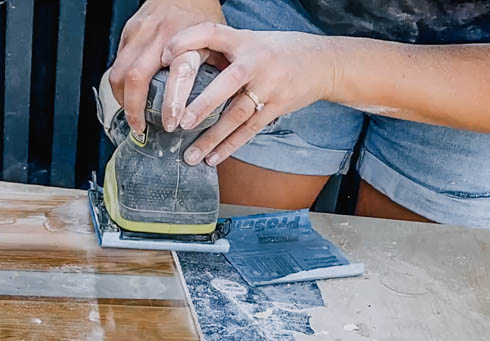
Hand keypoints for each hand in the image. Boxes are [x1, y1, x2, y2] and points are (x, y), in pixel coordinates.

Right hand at [108, 0, 226, 135]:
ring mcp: (141, 32)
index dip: (173, 102)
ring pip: (119, 73)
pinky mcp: (128, 32)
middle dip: (134, 108)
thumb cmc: (202, 17)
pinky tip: (128, 95)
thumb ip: (216, 70)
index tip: (172, 123)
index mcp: (189, 40)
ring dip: (122, 100)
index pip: (180, 73)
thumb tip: (222, 107)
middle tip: (140, 127)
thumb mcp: (217, 43)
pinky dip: (120, 85)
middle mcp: (162, 35)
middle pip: (137, 77)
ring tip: (131, 115)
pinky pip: (116, 64)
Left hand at [161, 23, 340, 165]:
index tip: (166, 56)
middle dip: (203, 104)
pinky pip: (250, 130)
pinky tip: (213, 158)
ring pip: (237, 115)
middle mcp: (257, 62)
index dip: (187, 41)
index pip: (211, 33)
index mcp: (245, 41)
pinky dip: (230, 146)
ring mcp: (269, 86)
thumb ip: (222, 51)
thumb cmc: (279, 51)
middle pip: (227, 83)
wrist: (323, 62)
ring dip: (213, 137)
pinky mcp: (277, 107)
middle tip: (181, 122)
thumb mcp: (251, 40)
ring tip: (191, 155)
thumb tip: (183, 67)